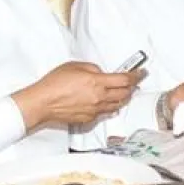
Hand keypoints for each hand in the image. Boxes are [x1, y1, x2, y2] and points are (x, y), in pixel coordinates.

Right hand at [14, 62, 143, 129]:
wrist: (42, 102)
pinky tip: (108, 103)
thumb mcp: (75, 66)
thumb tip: (101, 73)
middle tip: (134, 82)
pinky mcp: (89, 118)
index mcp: (97, 82)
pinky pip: (105, 112)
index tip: (140, 73)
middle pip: (125, 94)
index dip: (136, 76)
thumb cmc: (54, 84)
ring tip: (123, 92)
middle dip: (132, 87)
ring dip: (122, 98)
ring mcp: (95, 110)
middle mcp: (99, 97)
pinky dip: (110, 107)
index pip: (124, 80)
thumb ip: (93, 68)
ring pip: (117, 105)